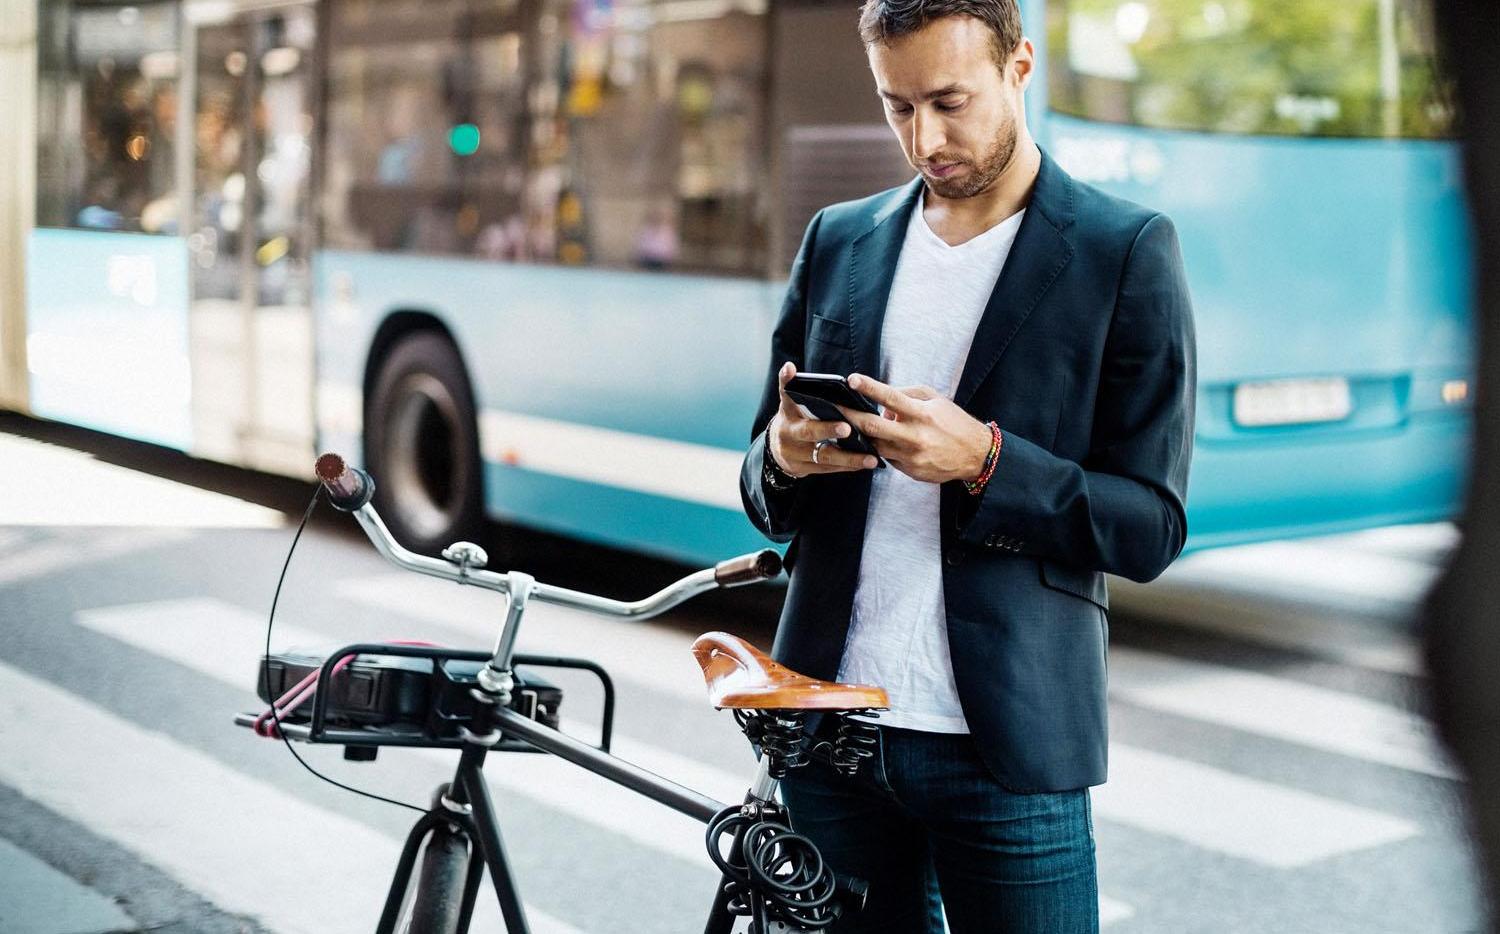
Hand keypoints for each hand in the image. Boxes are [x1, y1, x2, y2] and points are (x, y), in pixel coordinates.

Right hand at [768, 363, 880, 476]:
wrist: (778, 450)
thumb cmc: (798, 419)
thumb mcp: (796, 404)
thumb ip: (807, 392)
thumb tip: (832, 379)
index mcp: (787, 410)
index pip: (785, 392)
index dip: (786, 380)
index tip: (790, 367)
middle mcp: (787, 431)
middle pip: (808, 431)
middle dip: (828, 430)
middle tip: (847, 428)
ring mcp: (793, 453)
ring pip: (823, 456)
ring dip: (848, 457)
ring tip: (871, 457)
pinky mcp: (801, 468)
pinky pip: (828, 469)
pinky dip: (847, 466)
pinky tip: (865, 464)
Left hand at [837, 373, 991, 483]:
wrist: (976, 455)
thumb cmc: (954, 422)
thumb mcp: (935, 400)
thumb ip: (907, 395)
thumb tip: (883, 403)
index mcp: (922, 414)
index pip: (890, 397)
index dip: (869, 387)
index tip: (851, 380)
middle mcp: (915, 436)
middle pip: (872, 427)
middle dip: (850, 416)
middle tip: (835, 408)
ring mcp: (911, 456)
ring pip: (875, 446)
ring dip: (861, 437)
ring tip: (849, 427)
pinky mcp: (911, 471)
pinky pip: (888, 458)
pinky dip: (880, 449)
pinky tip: (876, 443)